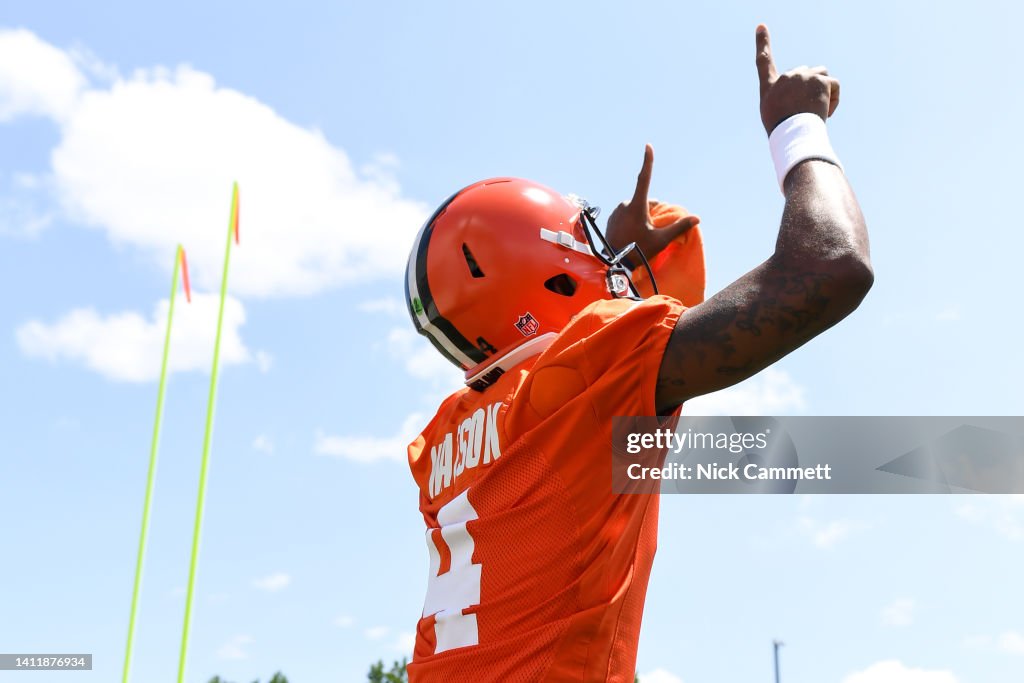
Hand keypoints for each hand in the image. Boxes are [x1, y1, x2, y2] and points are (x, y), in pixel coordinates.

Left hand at [605, 144, 699, 261]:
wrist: (614, 263)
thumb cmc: (639, 251)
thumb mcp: (661, 240)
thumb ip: (679, 227)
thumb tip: (697, 218)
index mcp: (636, 206)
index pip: (644, 178)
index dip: (647, 161)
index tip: (648, 146)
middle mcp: (624, 204)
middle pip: (643, 201)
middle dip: (650, 210)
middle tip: (650, 230)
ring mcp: (616, 211)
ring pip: (634, 208)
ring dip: (640, 216)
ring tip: (639, 235)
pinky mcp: (611, 218)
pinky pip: (624, 215)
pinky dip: (631, 221)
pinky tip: (630, 235)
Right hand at [756, 24, 840, 134]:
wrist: (794, 133)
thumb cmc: (784, 131)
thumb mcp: (775, 115)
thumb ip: (785, 99)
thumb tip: (800, 101)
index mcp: (771, 86)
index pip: (763, 61)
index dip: (762, 43)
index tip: (761, 26)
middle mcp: (786, 77)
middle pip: (806, 72)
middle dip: (811, 88)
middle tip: (808, 111)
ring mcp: (804, 76)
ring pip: (822, 74)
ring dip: (824, 90)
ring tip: (818, 110)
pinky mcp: (820, 80)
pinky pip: (834, 85)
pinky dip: (834, 99)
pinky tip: (826, 113)